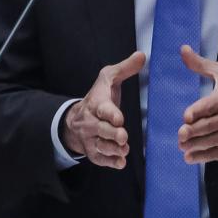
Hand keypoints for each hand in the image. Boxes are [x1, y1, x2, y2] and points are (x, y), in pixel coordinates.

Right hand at [61, 51, 144, 169]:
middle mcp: (90, 122)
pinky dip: (110, 162)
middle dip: (111, 134)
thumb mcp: (108, 78)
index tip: (119, 119)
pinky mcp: (93, 152)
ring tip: (124, 149)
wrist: (75, 119)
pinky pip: (100, 160)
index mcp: (96, 103)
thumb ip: (125, 68)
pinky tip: (121, 162)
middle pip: (100, 130)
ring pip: (100, 146)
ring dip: (112, 149)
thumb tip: (142, 55)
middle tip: (123, 137)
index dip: (110, 114)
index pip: (102, 109)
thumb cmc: (98, 97)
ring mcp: (90, 139)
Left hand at [177, 45, 217, 162]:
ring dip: (191, 145)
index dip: (195, 113)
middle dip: (190, 132)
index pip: (208, 107)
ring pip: (206, 143)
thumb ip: (201, 64)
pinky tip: (189, 155)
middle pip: (205, 127)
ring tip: (182, 144)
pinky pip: (212, 155)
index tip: (187, 117)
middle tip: (182, 133)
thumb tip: (183, 50)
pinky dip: (199, 157)